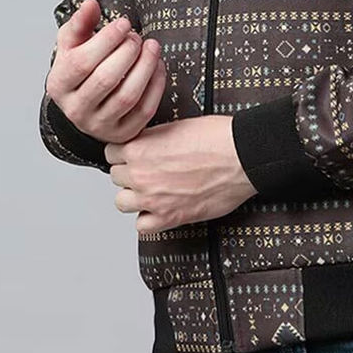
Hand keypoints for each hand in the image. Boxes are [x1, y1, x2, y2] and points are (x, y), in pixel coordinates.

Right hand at [45, 0, 167, 144]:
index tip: (124, 23)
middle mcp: (76, 109)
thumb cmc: (80, 70)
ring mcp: (99, 125)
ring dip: (146, 67)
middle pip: (106, 79)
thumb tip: (90, 4)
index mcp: (59, 84)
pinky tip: (159, 66)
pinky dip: (156, 85)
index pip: (82, 62)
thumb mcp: (72, 44)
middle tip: (137, 36)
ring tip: (152, 46)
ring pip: (128, 96)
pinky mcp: (123, 133)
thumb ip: (80, 23)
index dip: (107, 40)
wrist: (85, 104)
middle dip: (128, 52)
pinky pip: (145, 110)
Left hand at [105, 115, 257, 232]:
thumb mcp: (175, 126)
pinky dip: (149, 219)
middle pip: (116, 177)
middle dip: (130, 172)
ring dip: (134, 196)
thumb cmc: (217, 137)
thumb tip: (143, 144)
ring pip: (121, 202)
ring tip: (152, 188)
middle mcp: (141, 176)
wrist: (241, 156)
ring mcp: (153, 199)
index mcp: (140, 149)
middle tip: (149, 169)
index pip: (111, 152)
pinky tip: (160, 207)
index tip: (134, 153)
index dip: (124, 151)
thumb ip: (152, 138)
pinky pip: (142, 226)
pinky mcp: (170, 218)